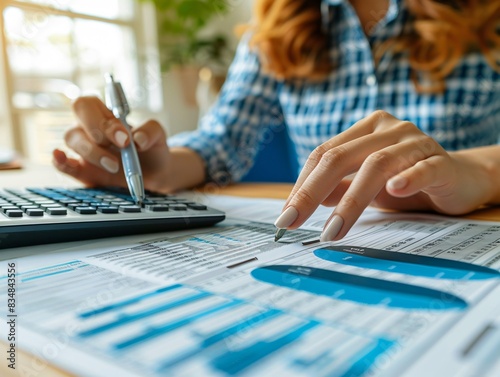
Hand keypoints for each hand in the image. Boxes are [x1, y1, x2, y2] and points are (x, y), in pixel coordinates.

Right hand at [52, 96, 172, 192]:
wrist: (155, 173)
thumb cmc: (151, 148)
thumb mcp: (158, 135)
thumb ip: (151, 130)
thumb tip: (137, 139)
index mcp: (105, 115)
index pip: (89, 104)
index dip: (102, 119)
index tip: (126, 137)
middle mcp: (89, 129)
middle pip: (77, 119)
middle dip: (98, 132)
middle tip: (122, 147)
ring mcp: (83, 149)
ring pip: (72, 140)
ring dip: (92, 152)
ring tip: (115, 166)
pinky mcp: (82, 171)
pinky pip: (62, 164)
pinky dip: (59, 161)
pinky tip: (60, 158)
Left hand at [276, 110, 495, 240]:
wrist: (460, 179)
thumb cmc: (407, 181)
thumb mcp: (367, 186)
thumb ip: (339, 187)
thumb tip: (304, 200)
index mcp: (365, 130)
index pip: (324, 153)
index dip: (302, 184)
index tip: (286, 215)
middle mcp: (387, 129)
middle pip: (340, 156)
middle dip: (311, 192)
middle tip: (292, 222)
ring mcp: (415, 142)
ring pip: (376, 165)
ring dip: (350, 201)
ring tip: (332, 231)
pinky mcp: (441, 161)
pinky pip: (422, 168)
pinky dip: (407, 179)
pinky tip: (394, 192)